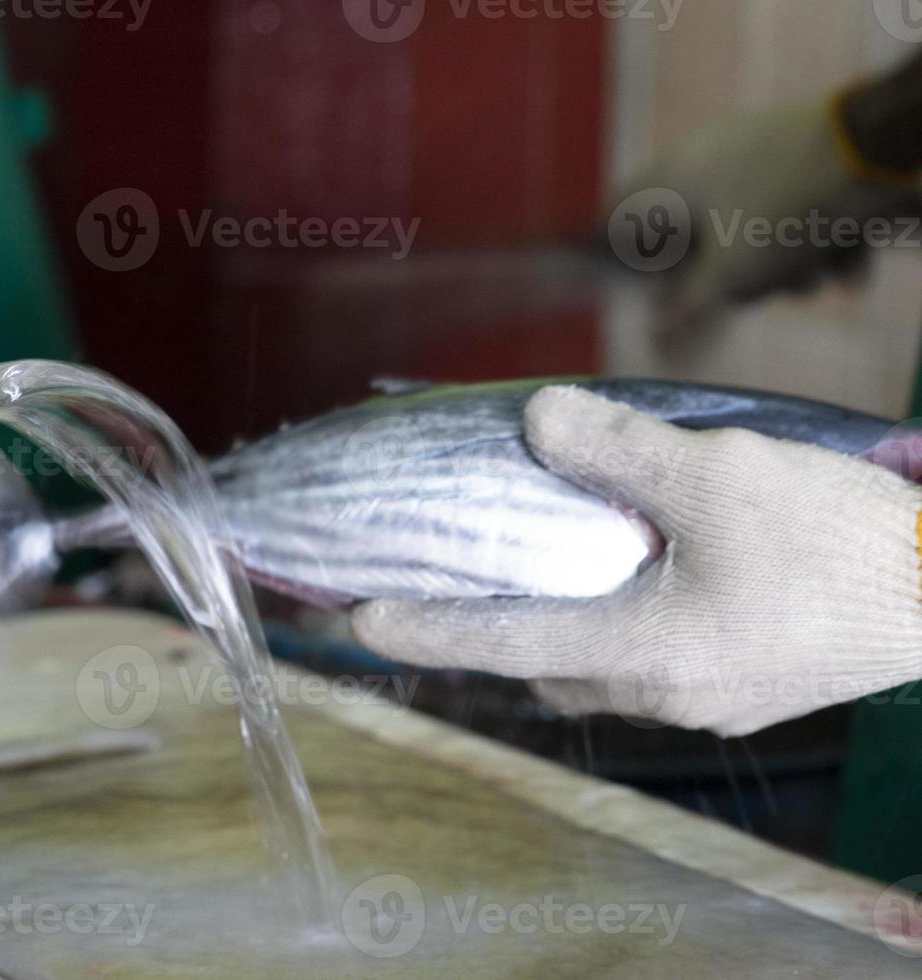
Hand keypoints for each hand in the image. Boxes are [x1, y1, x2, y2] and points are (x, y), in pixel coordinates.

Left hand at [351, 386, 921, 736]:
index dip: (427, 627)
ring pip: (595, 670)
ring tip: (527, 576)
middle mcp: (662, 693)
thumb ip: (616, 449)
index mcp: (644, 652)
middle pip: (543, 664)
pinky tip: (623, 582)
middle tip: (443, 589)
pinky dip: (609, 628)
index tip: (360, 621)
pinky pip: (646, 666)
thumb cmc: (835, 539)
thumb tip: (535, 420)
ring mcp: (707, 702)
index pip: (503, 640)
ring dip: (552, 630)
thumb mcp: (717, 473)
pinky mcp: (744, 691)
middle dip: (487, 633)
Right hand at [610, 96, 917, 339]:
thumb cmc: (785, 212)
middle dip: (724, 277)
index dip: (614, 255)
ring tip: (810, 278)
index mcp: (672, 176)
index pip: (615, 213)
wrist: (882, 149)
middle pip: (693, 233)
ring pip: (749, 226)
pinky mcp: (804, 154)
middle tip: (742, 295)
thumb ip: (690, 311)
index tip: (628, 290)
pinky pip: (791, 208)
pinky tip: (846, 260)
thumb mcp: (732, 275)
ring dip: (780, 264)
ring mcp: (756, 151)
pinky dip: (814, 239)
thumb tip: (659, 343)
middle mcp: (706, 156)